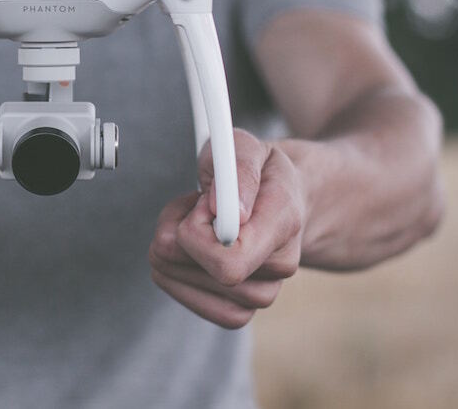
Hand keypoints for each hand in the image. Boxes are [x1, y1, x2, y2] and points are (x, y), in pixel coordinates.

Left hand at [149, 129, 305, 327]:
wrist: (283, 201)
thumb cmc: (259, 171)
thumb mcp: (246, 148)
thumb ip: (237, 170)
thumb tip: (219, 208)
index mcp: (284, 222)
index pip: (230, 260)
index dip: (196, 234)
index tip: (198, 202)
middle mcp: (280, 266)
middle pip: (201, 272)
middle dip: (177, 232)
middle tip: (192, 205)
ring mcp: (261, 294)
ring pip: (184, 282)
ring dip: (173, 248)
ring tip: (195, 221)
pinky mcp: (238, 309)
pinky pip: (188, 299)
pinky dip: (175, 271)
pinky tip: (188, 249)